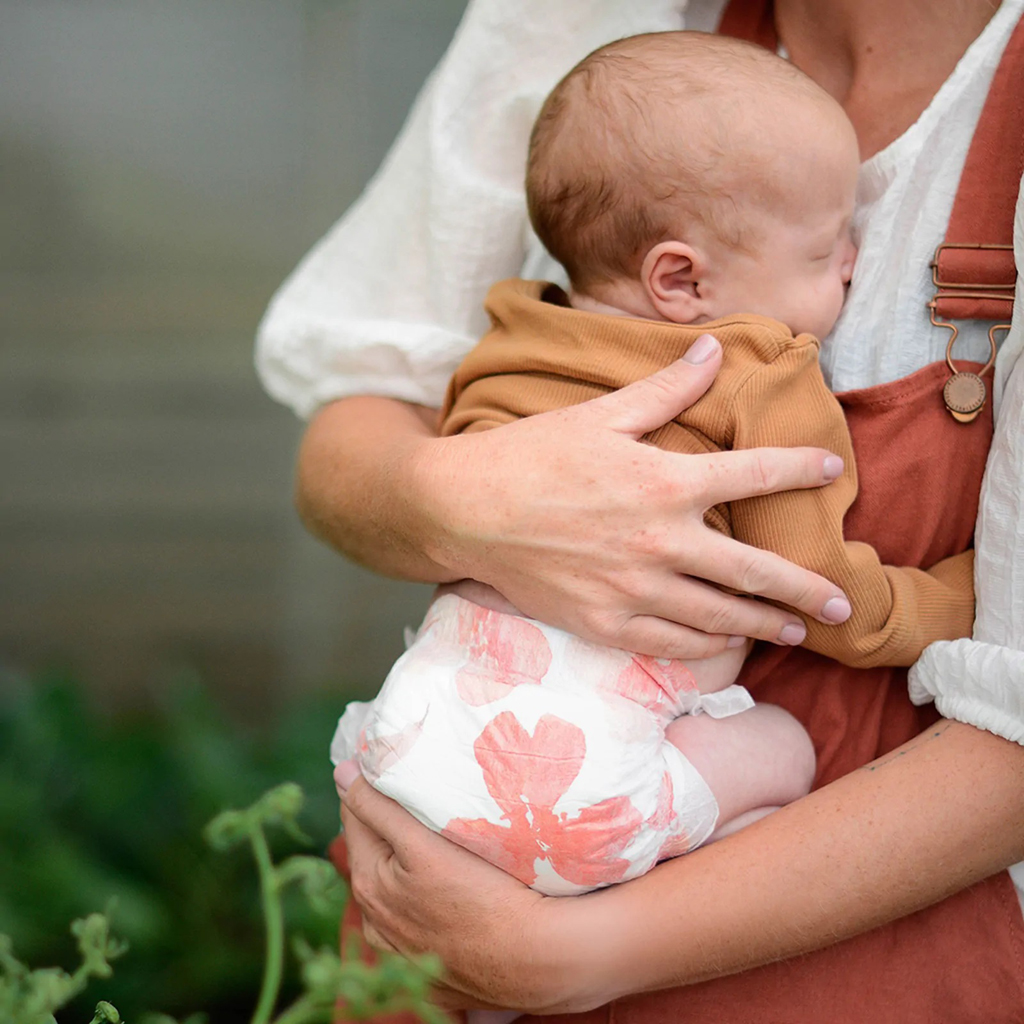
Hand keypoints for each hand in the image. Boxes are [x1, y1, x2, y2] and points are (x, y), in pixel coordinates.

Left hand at [336, 765, 611, 1014]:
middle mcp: (375, 920)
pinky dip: (426, 898)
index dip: (371, 786)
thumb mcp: (422, 844)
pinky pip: (418, 918)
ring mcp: (401, 948)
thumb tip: (341, 773)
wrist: (530, 959)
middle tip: (425, 798)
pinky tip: (451, 889)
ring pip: (396, 884)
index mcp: (367, 883)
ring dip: (408, 861)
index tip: (395, 765)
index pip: (355, 815)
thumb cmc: (481, 896)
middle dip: (392, 823)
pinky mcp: (429, 966)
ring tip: (441, 841)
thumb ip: (378, 809)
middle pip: (375, 850)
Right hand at [414, 335, 850, 658]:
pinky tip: (727, 645)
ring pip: (720, 616)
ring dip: (766, 623)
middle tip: (845, 602)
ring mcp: (635, 591)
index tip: (832, 469)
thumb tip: (713, 348)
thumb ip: (665, 387)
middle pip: (755, 570)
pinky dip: (707, 645)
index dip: (800, 468)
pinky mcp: (605, 624)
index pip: (754, 474)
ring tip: (799, 630)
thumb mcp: (599, 413)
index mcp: (665, 483)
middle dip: (808, 587)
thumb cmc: (529, 456)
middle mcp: (661, 543)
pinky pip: (671, 642)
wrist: (464, 511)